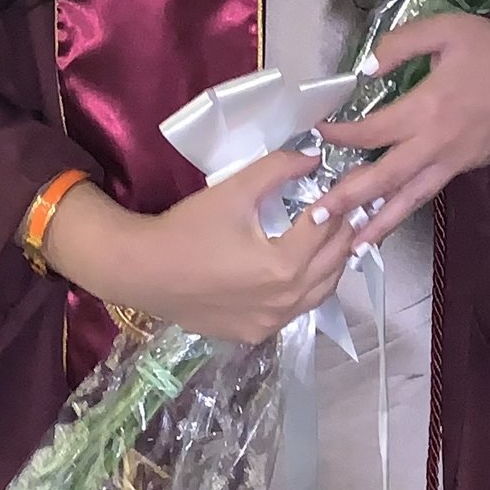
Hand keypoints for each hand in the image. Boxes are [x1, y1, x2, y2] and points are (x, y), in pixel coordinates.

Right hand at [39, 153, 352, 344]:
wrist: (145, 271)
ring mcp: (272, 323)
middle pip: (333, 263)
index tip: (343, 184)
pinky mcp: (257, 334)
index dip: (338, 201)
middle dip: (343, 232)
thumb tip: (314, 156)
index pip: (328, 228)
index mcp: (284, 265)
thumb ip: (278, 169)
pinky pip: (297, 311)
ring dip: (331, 263)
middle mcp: (286, 300)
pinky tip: (299, 270)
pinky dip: (307, 289)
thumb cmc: (189, 228)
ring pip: (321, 292)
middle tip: (344, 207)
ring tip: (329, 236)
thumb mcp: (234, 190)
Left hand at [319, 17, 489, 248]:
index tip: (316, 136)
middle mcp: (438, 144)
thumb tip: (366, 68)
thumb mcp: (447, 28)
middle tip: (315, 217)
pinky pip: (430, 192)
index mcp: (429, 107)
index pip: (374, 132)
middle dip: (349, 199)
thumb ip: (402, 44)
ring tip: (350, 247)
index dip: (341, 136)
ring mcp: (455, 162)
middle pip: (386, 178)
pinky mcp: (468, 168)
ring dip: (379, 223)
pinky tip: (389, 217)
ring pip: (410, 198)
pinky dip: (406, 209)